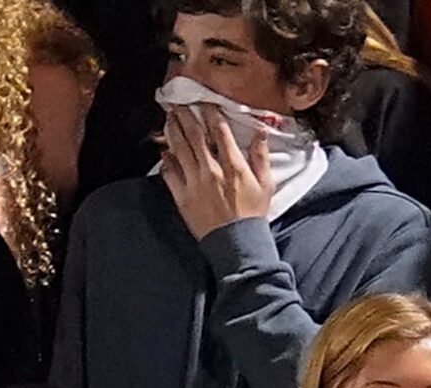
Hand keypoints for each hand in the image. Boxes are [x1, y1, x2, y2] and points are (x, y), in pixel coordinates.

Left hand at [162, 104, 271, 240]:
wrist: (236, 242)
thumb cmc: (252, 213)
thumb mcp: (265, 183)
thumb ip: (260, 156)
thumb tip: (261, 131)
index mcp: (233, 165)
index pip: (219, 132)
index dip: (210, 114)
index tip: (204, 102)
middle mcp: (211, 171)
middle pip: (195, 137)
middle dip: (185, 117)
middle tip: (178, 104)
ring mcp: (194, 184)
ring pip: (180, 151)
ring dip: (174, 132)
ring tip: (169, 119)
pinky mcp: (182, 198)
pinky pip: (170, 176)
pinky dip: (167, 162)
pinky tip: (164, 152)